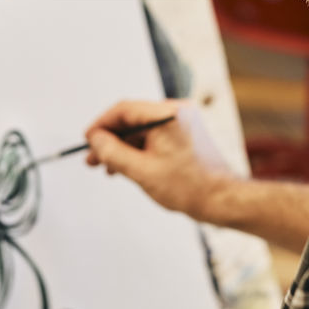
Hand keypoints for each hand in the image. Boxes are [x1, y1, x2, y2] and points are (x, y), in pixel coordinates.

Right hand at [85, 99, 233, 221]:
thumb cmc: (188, 186)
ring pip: (142, 129)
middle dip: (110, 139)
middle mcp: (177, 112)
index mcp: (168, 114)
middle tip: (92, 158)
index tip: (87, 140)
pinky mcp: (185, 133)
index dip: (101, 124)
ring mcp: (183, 122)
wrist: (221, 199)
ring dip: (123, 146)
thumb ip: (113, 152)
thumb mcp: (141, 171)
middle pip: (133, 119)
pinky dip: (139, 149)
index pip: (125, 109)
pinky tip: (126, 166)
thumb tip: (95, 139)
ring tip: (106, 167)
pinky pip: (154, 136)